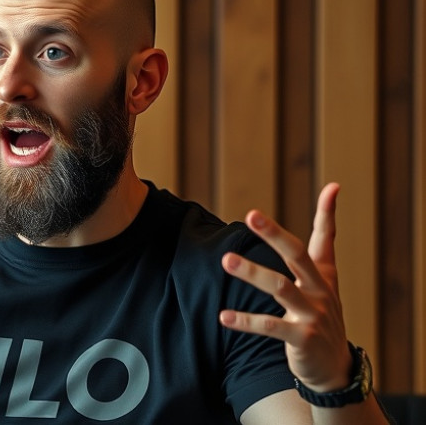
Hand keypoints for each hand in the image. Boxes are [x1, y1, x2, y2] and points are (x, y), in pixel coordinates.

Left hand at [218, 183, 352, 391]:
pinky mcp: (302, 339)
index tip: (332, 187)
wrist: (333, 368)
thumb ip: (323, 244)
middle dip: (275, 235)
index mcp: (322, 276)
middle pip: (298, 256)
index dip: (329, 214)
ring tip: (226, 261)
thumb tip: (332, 200)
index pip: (325, 239)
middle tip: (251, 215)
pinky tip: (223, 316)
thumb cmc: (319, 315)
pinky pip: (270, 327)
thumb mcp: (324, 281)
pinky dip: (245, 321)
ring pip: (280, 288)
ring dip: (252, 273)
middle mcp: (320, 292)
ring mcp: (312, 315)